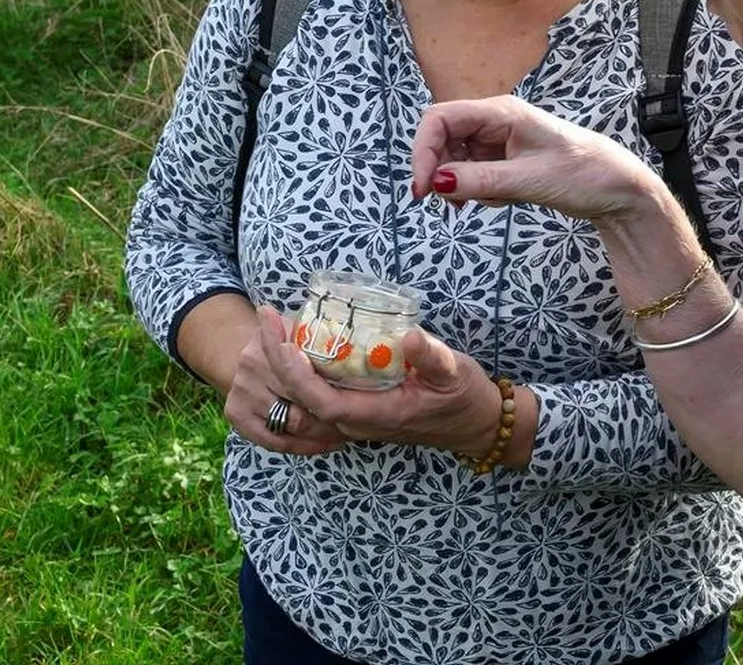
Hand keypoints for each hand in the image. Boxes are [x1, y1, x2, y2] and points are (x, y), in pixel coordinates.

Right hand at [224, 310, 348, 455]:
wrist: (251, 352)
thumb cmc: (292, 343)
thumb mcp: (307, 334)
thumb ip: (325, 337)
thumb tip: (379, 347)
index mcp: (272, 339)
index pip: (306, 370)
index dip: (333, 387)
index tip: (360, 398)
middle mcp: (252, 362)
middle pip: (301, 399)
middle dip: (331, 414)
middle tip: (359, 422)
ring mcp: (241, 388)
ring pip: (289, 423)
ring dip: (320, 434)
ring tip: (345, 434)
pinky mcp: (235, 412)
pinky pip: (272, 440)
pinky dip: (300, 447)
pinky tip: (323, 445)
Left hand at [258, 307, 507, 454]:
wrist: (474, 424)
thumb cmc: (465, 397)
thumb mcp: (456, 373)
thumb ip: (433, 358)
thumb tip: (410, 337)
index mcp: (379, 415)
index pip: (323, 402)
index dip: (298, 375)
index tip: (285, 340)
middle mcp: (360, 423)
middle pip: (302, 403)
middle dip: (277, 362)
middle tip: (267, 318)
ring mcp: (356, 421)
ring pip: (303, 404)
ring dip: (281, 368)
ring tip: (271, 328)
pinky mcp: (358, 411)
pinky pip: (316, 399)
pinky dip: (297, 375)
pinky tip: (294, 346)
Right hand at [411, 95, 659, 221]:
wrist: (618, 189)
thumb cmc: (584, 174)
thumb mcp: (529, 181)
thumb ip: (480, 180)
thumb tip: (436, 183)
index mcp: (503, 111)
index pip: (440, 118)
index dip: (423, 151)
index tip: (423, 188)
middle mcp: (496, 120)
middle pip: (443, 138)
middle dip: (441, 171)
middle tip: (452, 205)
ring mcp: (499, 139)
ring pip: (456, 158)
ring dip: (462, 184)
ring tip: (497, 199)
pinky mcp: (505, 158)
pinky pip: (474, 172)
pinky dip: (478, 189)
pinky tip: (504, 198)